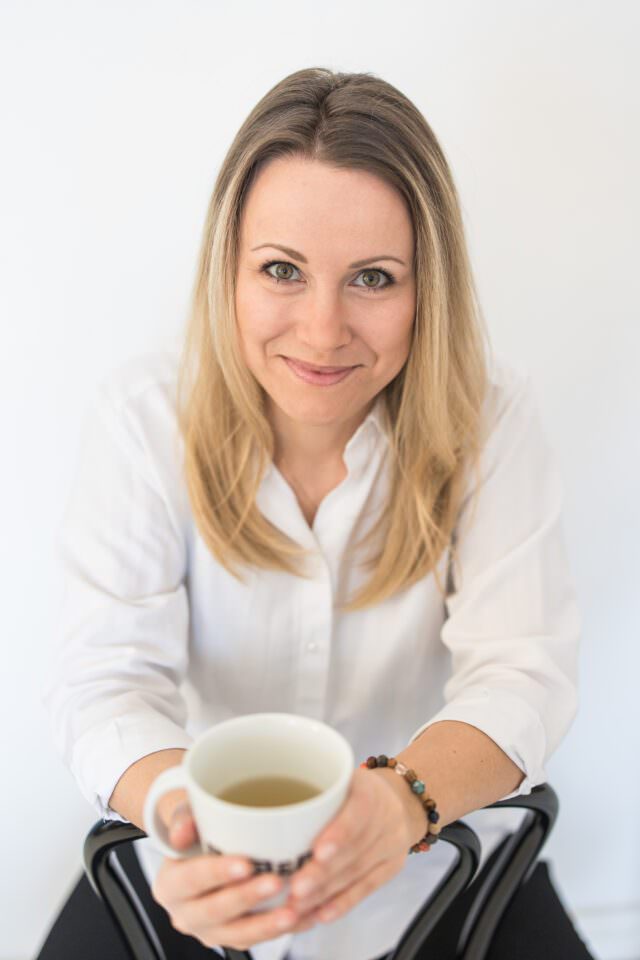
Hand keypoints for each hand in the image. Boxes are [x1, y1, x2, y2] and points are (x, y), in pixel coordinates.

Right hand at [150, 798, 314, 950]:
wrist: (203, 849)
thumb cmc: (198, 828)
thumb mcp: (186, 814)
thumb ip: (183, 819)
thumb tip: (181, 832)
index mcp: (170, 885)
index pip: (190, 880)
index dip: (217, 874)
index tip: (246, 864)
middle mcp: (186, 914)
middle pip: (216, 912)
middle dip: (248, 898)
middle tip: (276, 882)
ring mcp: (210, 930)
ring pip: (238, 935)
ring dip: (267, 925)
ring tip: (294, 911)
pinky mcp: (234, 937)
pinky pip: (259, 939)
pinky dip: (283, 929)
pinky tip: (306, 916)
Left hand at [283, 765, 422, 931]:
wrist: (400, 799)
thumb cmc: (354, 789)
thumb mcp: (338, 776)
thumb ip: (309, 792)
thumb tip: (256, 813)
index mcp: (369, 789)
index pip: (359, 811)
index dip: (340, 833)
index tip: (316, 851)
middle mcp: (385, 816)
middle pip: (354, 850)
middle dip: (323, 873)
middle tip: (294, 889)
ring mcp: (391, 844)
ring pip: (356, 873)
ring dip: (325, 893)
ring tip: (296, 905)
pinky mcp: (391, 867)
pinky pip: (366, 889)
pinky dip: (342, 903)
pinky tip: (321, 914)